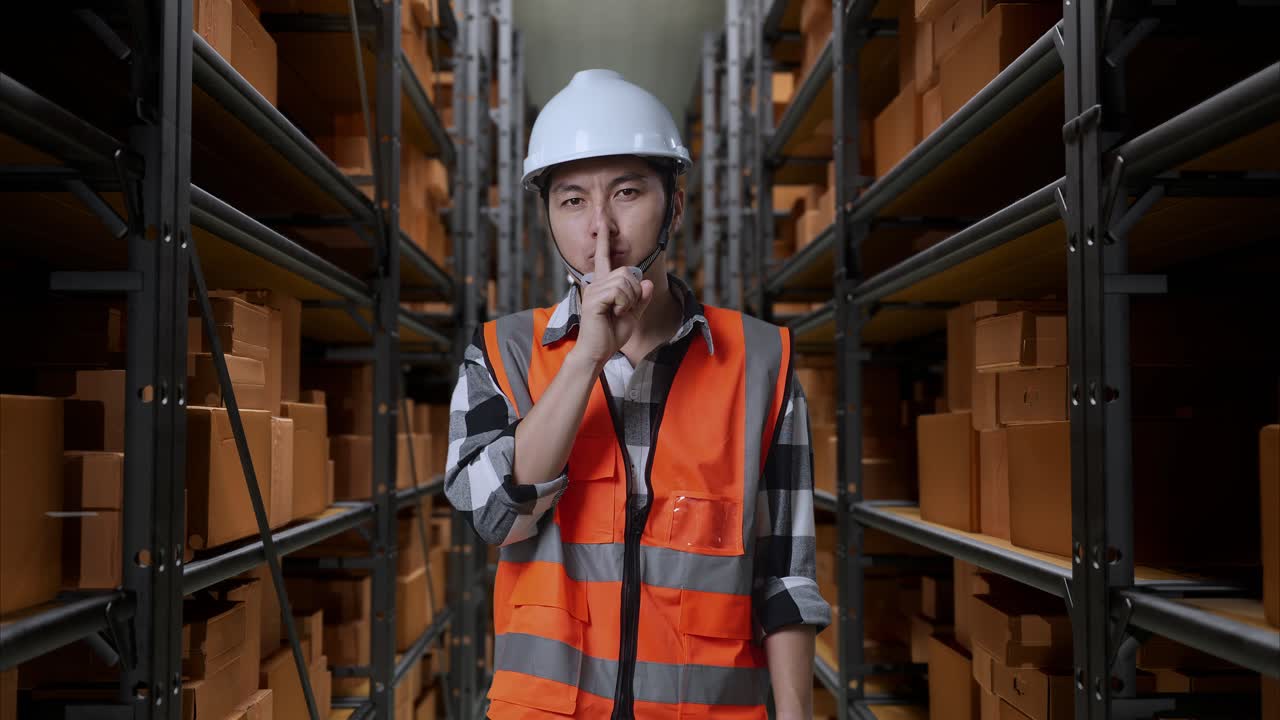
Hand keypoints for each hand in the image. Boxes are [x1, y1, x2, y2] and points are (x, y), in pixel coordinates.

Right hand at [572, 231, 653, 366]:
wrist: (597, 352)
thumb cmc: (610, 335)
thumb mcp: (632, 316)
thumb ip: (640, 299)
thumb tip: (647, 282)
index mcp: (603, 285)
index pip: (603, 258)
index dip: (603, 241)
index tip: (603, 223)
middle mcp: (596, 284)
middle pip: (627, 272)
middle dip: (635, 290)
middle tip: (626, 308)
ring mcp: (593, 291)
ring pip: (625, 281)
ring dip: (630, 299)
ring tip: (619, 312)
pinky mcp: (594, 300)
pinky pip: (619, 292)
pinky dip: (624, 303)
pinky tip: (615, 313)